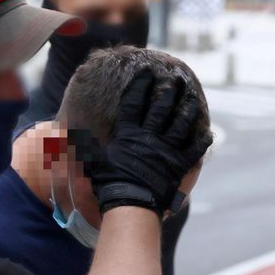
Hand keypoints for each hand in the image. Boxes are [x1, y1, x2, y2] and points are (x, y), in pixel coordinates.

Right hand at [89, 73, 212, 216]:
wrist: (130, 202)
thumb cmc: (108, 183)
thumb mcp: (93, 161)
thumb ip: (86, 147)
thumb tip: (66, 137)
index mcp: (128, 134)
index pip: (134, 103)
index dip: (140, 85)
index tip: (147, 71)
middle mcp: (149, 136)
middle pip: (162, 108)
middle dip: (170, 90)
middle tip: (176, 78)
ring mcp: (166, 149)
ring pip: (181, 123)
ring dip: (189, 109)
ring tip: (193, 98)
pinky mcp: (178, 164)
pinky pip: (194, 150)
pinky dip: (202, 142)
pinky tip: (208, 134)